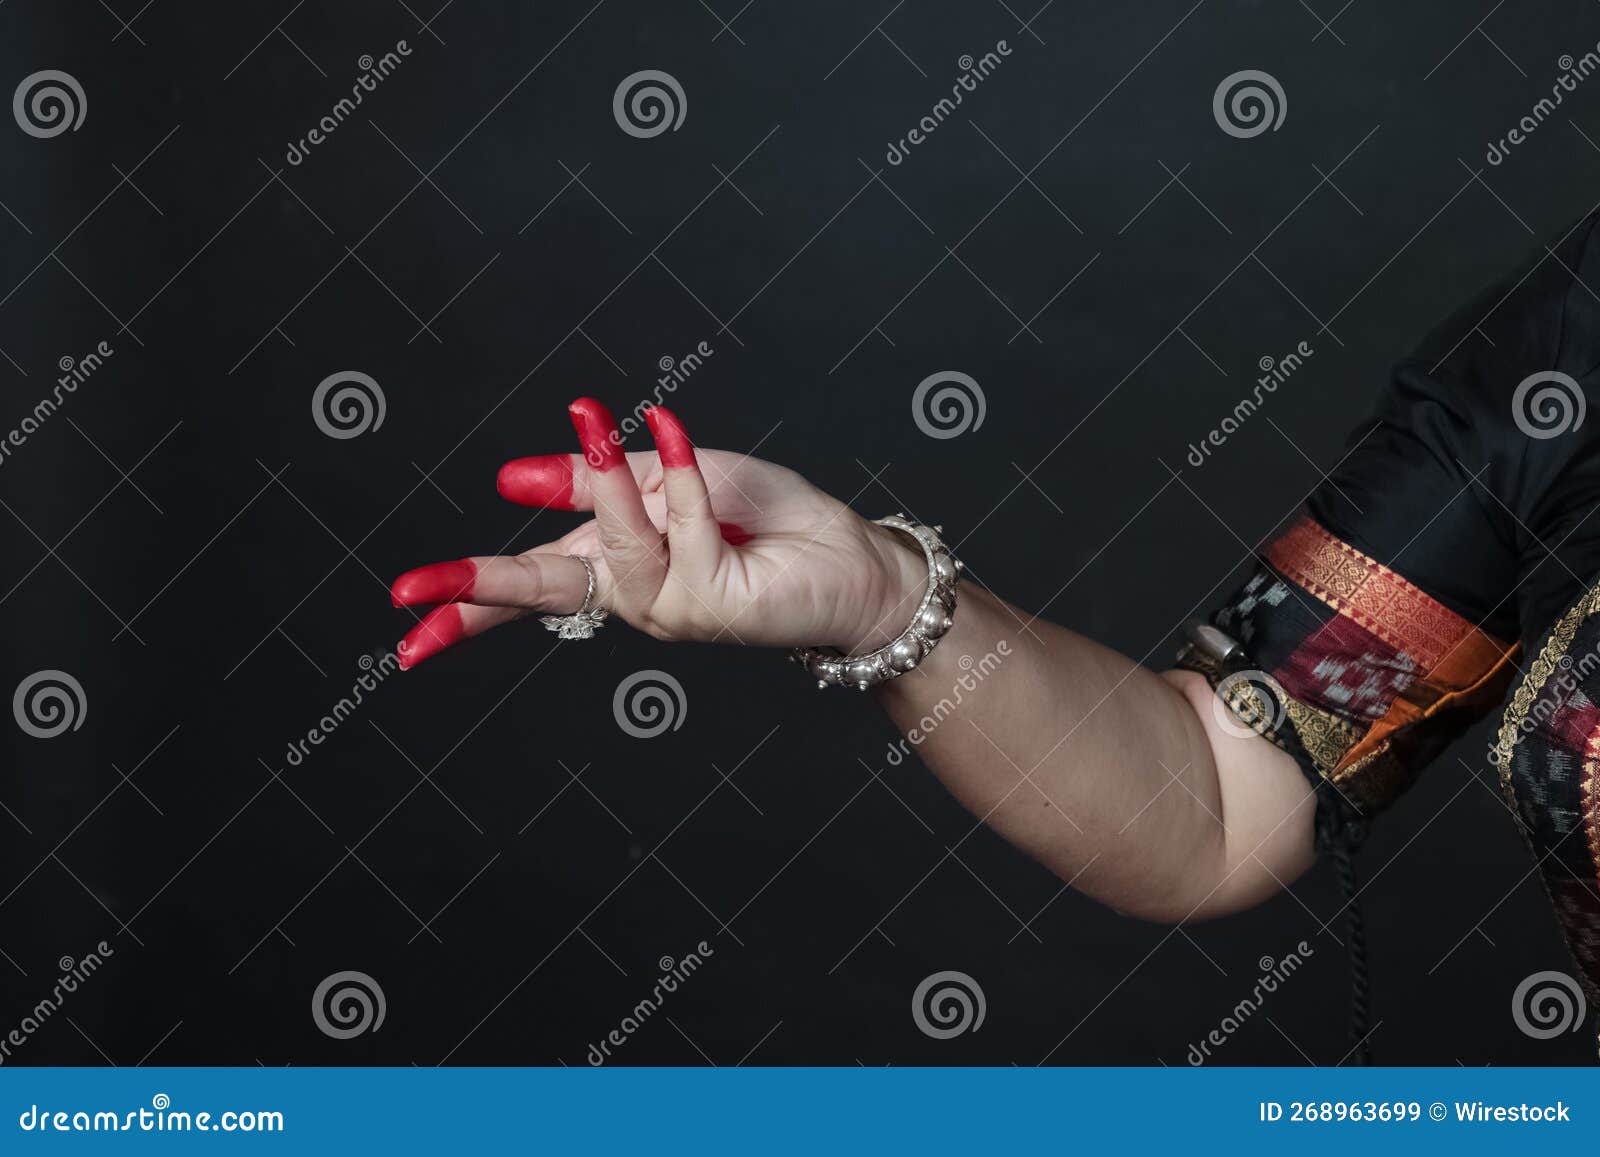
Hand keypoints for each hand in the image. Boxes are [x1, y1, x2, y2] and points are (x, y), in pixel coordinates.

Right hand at [389, 398, 927, 668]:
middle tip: (414, 596)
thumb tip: (511, 479)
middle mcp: (635, 595)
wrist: (849, 557)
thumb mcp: (673, 474)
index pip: (531, 580)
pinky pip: (680, 528)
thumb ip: (599, 480)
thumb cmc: (767, 519)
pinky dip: (678, 475)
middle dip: (480, 591)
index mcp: (616, 565)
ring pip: (614, 548)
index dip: (469, 597)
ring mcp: (671, 607)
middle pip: (544, 593)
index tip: (407, 613)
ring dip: (604, 484)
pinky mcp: (713, 604)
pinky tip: (667, 426)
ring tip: (591, 421)